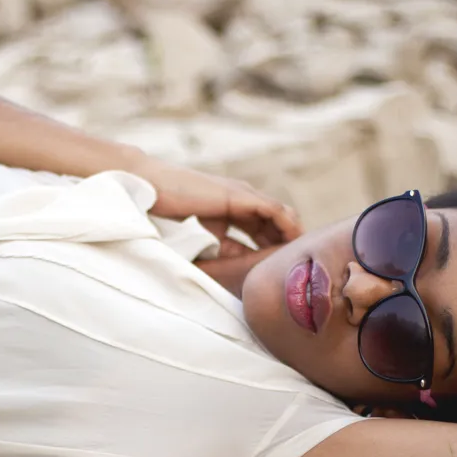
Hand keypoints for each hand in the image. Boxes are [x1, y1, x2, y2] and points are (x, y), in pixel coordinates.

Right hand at [130, 154, 301, 256]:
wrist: (156, 188)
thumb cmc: (172, 211)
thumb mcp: (206, 236)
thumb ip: (225, 248)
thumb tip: (242, 266)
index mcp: (235, 208)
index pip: (265, 229)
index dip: (277, 248)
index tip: (285, 268)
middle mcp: (244, 200)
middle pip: (278, 223)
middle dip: (289, 244)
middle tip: (299, 267)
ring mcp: (245, 195)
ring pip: (282, 216)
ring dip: (292, 237)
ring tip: (300, 259)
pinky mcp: (242, 195)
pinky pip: (275, 212)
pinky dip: (287, 228)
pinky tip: (294, 245)